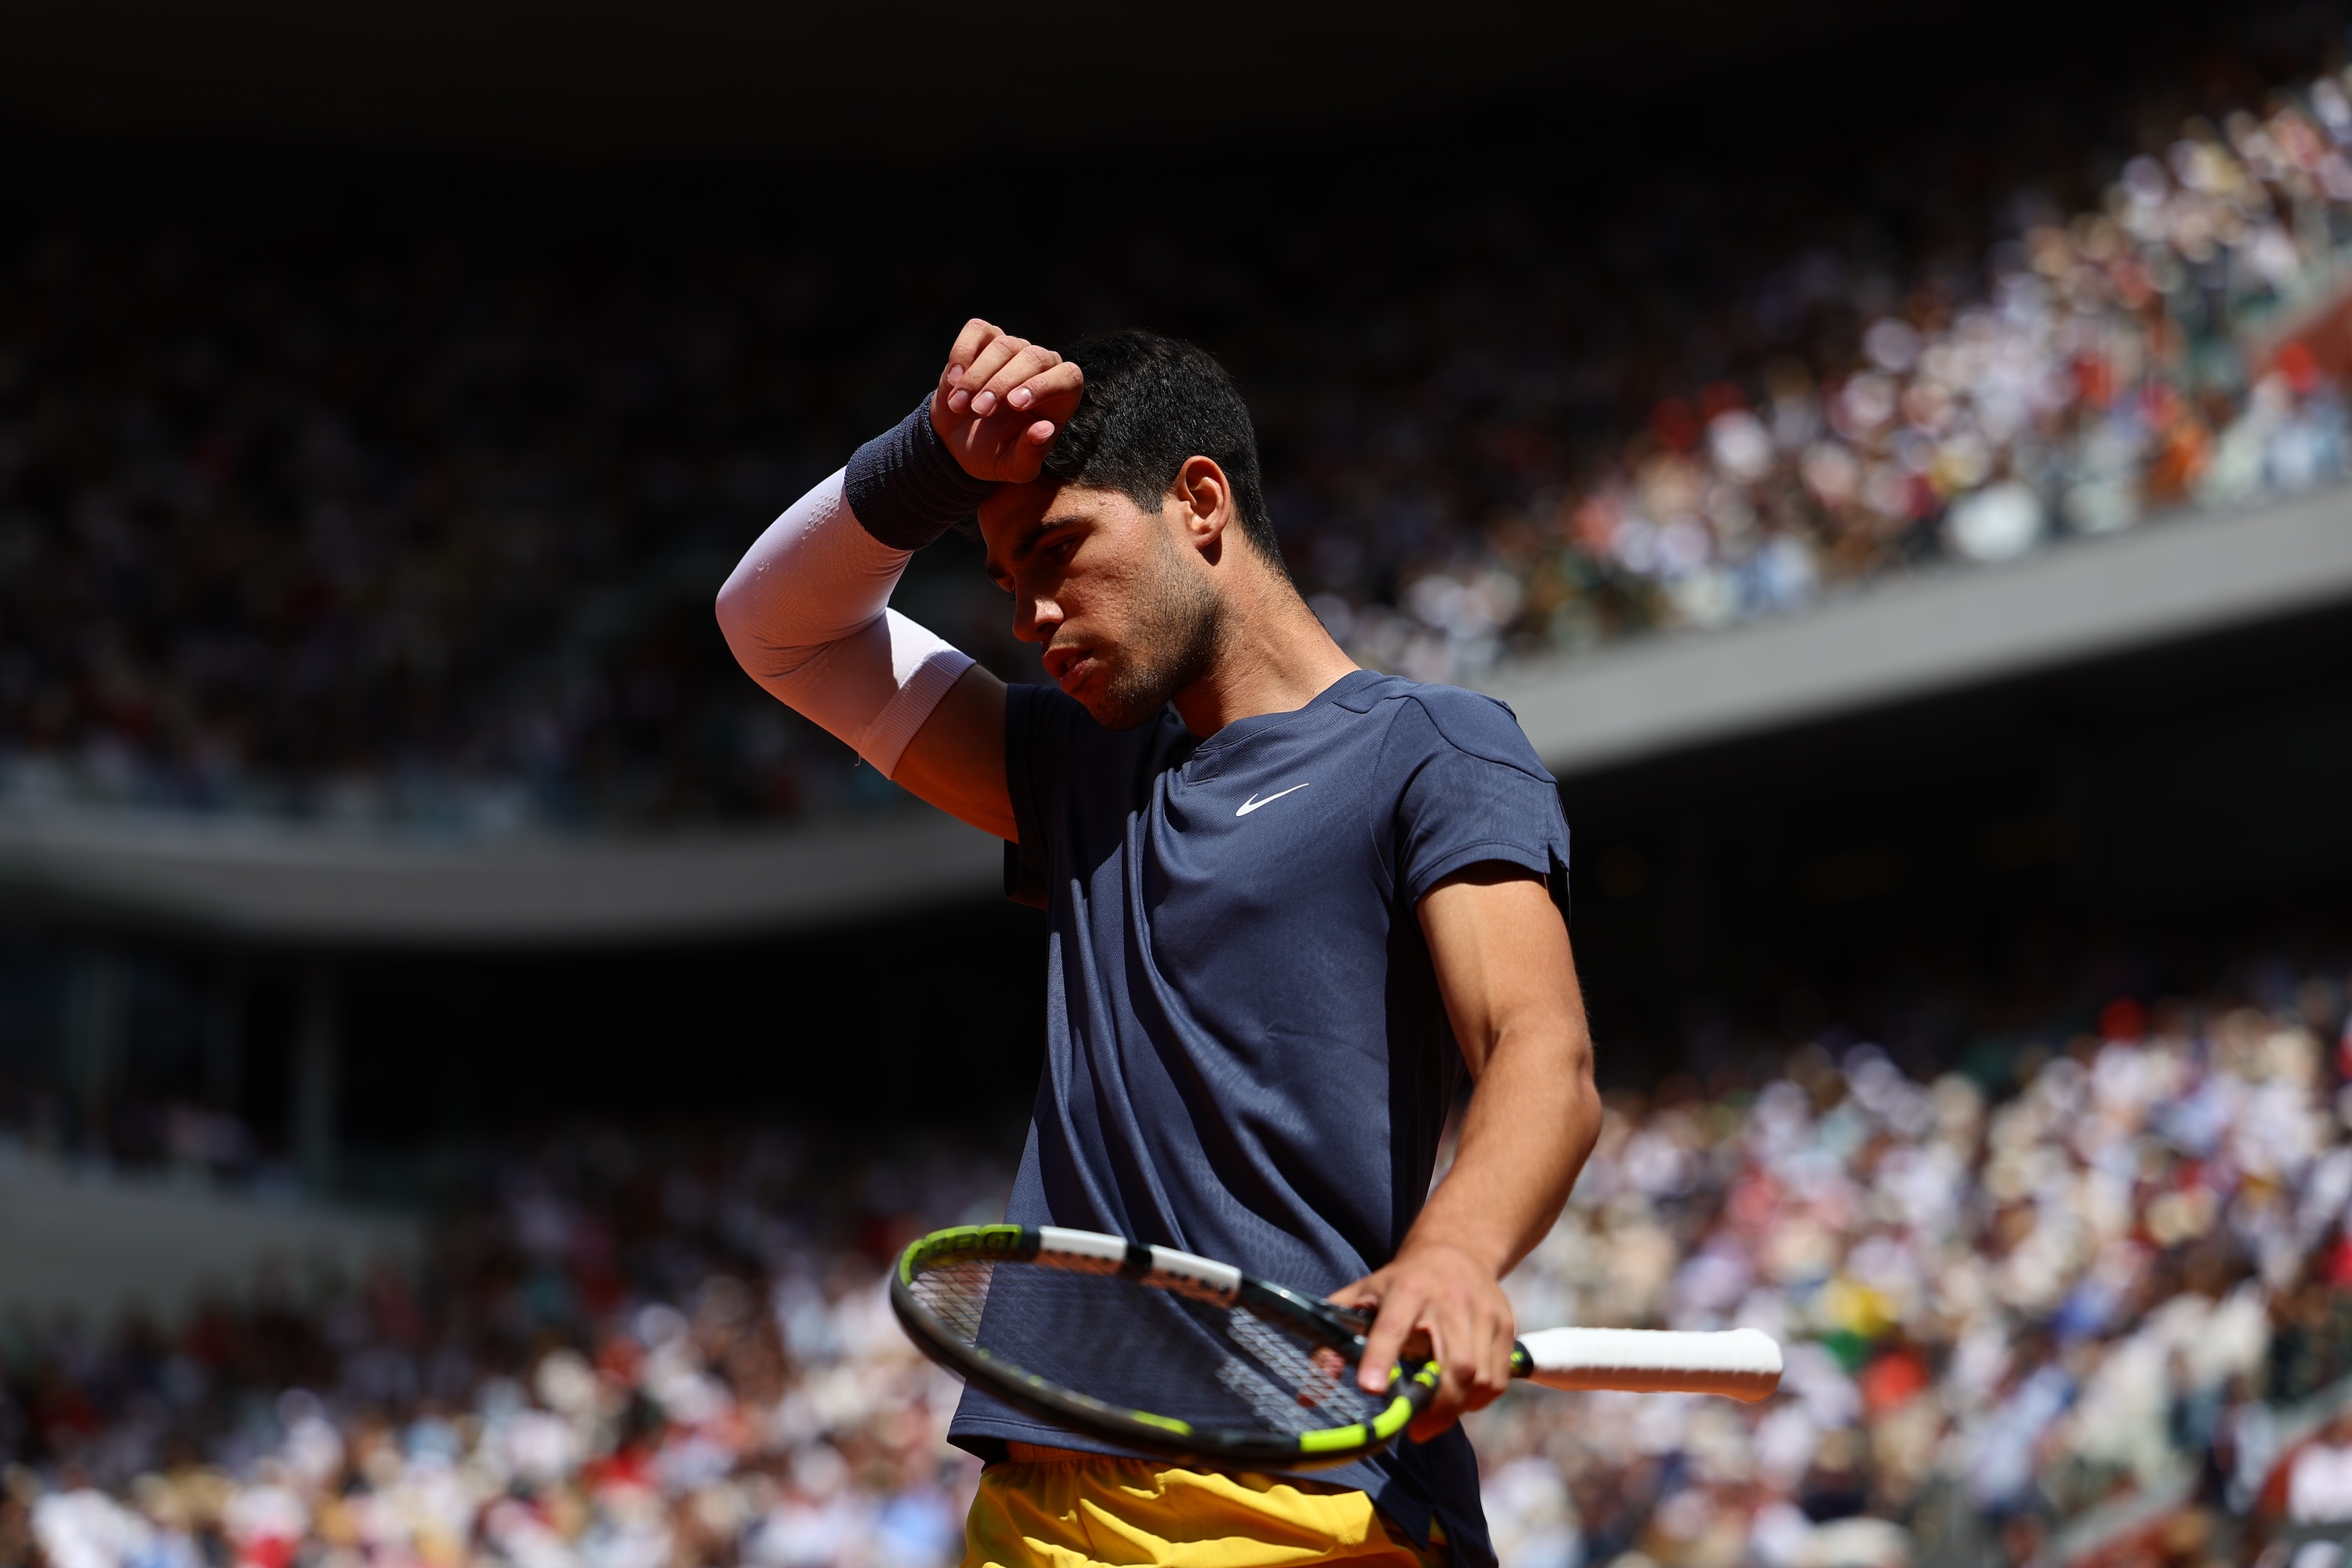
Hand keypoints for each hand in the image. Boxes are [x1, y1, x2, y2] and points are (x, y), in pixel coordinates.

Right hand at [932, 319, 1084, 483]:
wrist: (956, 443)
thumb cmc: (993, 453)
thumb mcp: (1014, 467)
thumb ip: (1031, 454)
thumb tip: (1046, 429)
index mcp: (1059, 398)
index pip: (1069, 377)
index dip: (1045, 385)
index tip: (1015, 404)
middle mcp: (1042, 367)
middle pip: (1035, 357)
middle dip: (1003, 384)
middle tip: (980, 411)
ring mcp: (1014, 349)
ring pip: (1004, 345)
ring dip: (978, 377)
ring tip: (960, 406)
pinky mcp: (984, 339)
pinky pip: (978, 330)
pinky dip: (963, 352)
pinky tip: (954, 380)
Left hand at [1334, 1241, 1516, 1443]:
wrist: (1457, 1249)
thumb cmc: (1400, 1282)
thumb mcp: (1362, 1297)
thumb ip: (1333, 1341)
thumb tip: (1308, 1399)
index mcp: (1407, 1288)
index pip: (1393, 1326)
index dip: (1382, 1357)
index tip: (1371, 1389)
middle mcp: (1450, 1299)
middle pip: (1455, 1365)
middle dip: (1437, 1407)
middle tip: (1415, 1429)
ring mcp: (1484, 1312)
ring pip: (1480, 1378)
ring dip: (1457, 1407)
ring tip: (1435, 1412)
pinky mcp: (1506, 1326)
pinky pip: (1498, 1380)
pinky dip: (1477, 1400)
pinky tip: (1459, 1397)